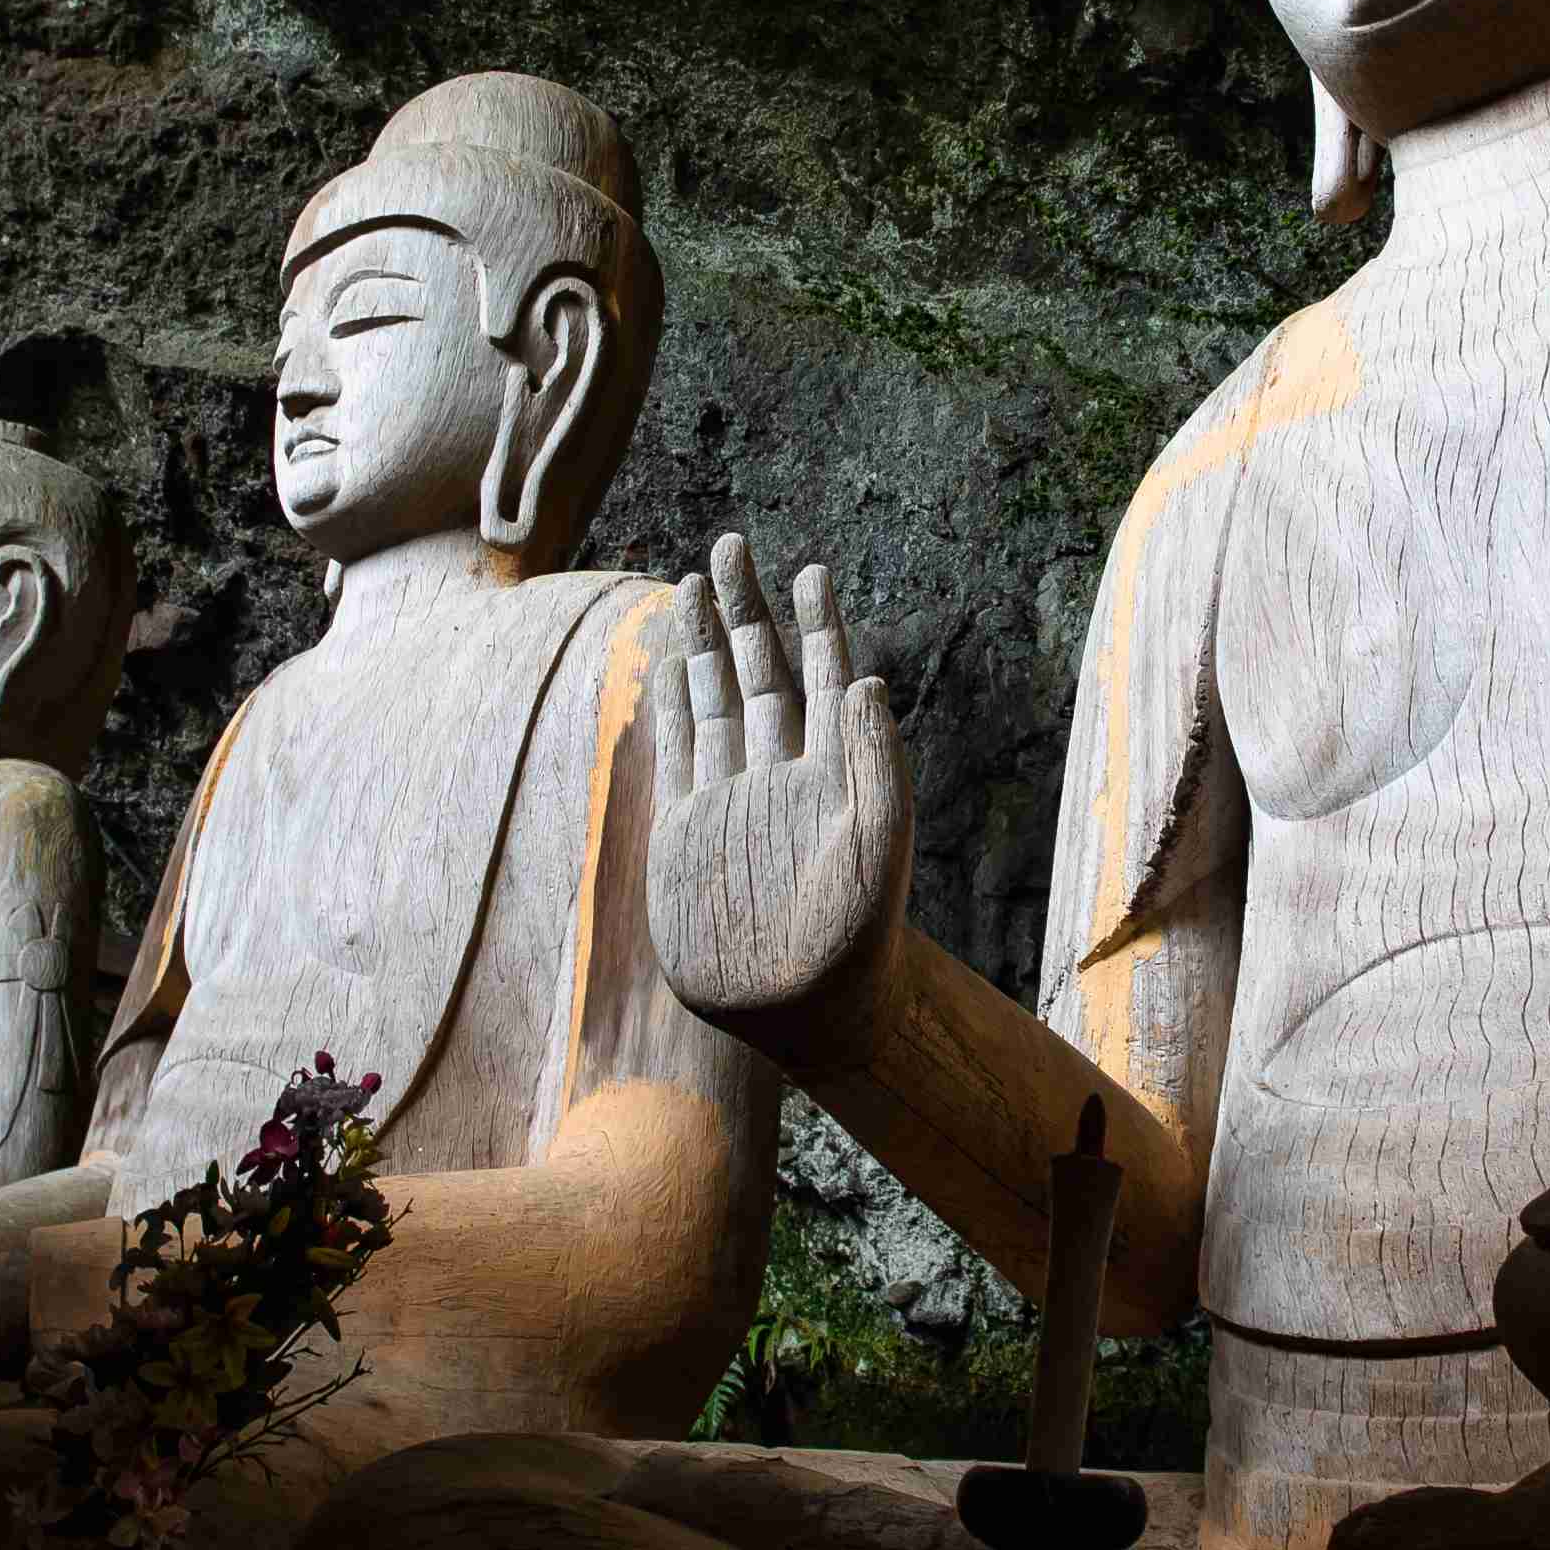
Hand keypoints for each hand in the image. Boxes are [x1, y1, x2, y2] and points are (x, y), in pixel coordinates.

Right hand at [645, 535, 914, 1072]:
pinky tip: (670, 662)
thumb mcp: (880, 842)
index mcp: (835, 769)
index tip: (812, 570)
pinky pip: (679, 747)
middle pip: (760, 669)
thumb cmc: (858, 935)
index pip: (826, 677)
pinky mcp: (688, 825)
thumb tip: (864, 679)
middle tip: (734, 541)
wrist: (802, 1009)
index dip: (818, 624)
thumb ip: (875, 761)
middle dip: (749, 609)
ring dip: (706, 641)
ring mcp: (732, 794)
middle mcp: (782, 770)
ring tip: (697, 581)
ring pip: (714, 698)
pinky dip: (672, 702)